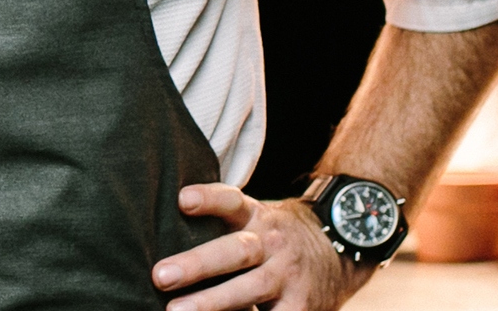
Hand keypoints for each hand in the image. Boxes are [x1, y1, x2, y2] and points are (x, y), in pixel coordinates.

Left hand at [150, 184, 374, 310]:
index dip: (209, 199)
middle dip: (197, 265)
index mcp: (256, 216)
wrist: (337, 249)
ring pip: (249, 289)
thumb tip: (159, 228)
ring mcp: (288, 276)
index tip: (182, 200)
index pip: (231, 201)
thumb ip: (219, 222)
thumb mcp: (253, 218)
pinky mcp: (301, 307)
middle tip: (160, 276)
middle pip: (235, 251)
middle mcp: (272, 243)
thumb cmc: (272, 236)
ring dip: (212, 303)